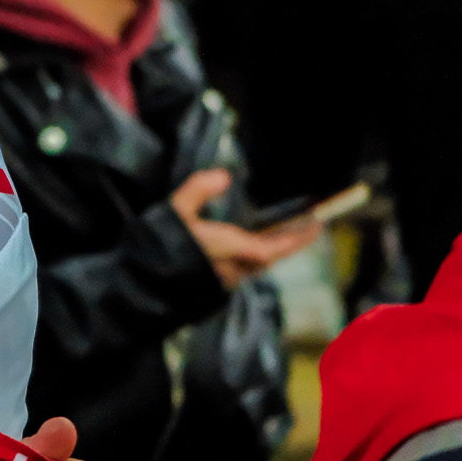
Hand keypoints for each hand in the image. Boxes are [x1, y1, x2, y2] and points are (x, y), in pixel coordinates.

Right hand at [170, 168, 321, 288]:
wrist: (144, 285)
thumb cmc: (162, 247)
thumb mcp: (175, 211)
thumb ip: (198, 190)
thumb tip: (222, 174)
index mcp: (235, 249)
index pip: (278, 246)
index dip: (300, 237)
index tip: (318, 225)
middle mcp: (236, 268)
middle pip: (270, 257)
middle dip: (287, 243)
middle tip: (302, 227)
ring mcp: (225, 280)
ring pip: (256, 265)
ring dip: (269, 250)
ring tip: (275, 235)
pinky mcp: (213, 286)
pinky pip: (241, 270)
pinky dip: (250, 258)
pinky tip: (242, 249)